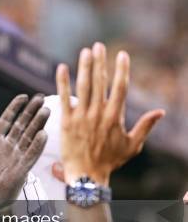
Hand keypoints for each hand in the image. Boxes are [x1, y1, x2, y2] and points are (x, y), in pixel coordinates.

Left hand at [0, 94, 49, 210]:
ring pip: (28, 138)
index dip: (15, 108)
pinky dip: (36, 146)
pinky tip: (43, 134)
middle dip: (31, 112)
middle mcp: (7, 148)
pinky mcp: (19, 172)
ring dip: (37, 125)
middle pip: (21, 126)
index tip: (24, 97)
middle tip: (41, 98)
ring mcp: (15, 158)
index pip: (7, 121)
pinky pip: (29, 156)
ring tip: (46, 111)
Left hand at [56, 43, 164, 184]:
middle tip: (98, 45)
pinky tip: (61, 67)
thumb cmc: (109, 161)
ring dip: (84, 67)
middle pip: (100, 82)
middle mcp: (98, 114)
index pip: (120, 87)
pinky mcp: (66, 122)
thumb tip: (160, 112)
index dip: (121, 69)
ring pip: (83, 87)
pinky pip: (64, 98)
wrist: (87, 176)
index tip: (122, 54)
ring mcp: (81, 117)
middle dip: (100, 62)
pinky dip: (62, 82)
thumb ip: (145, 126)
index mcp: (115, 117)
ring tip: (85, 51)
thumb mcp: (132, 145)